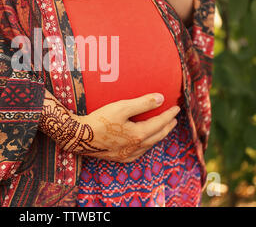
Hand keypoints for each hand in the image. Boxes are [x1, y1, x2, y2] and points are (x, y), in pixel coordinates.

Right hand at [39, 90, 179, 162]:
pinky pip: (139, 152)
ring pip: (149, 145)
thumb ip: (142, 103)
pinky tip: (143, 142)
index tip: (176, 107)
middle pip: (157, 136)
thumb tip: (161, 98)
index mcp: (138, 135)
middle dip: (167, 126)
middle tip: (173, 119)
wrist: (78, 137)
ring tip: (161, 128)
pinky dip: (146, 144)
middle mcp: (136, 148)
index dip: (169, 115)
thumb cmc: (99, 120)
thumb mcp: (121, 107)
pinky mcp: (119, 158)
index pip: (160, 123)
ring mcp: (127, 155)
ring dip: (158, 136)